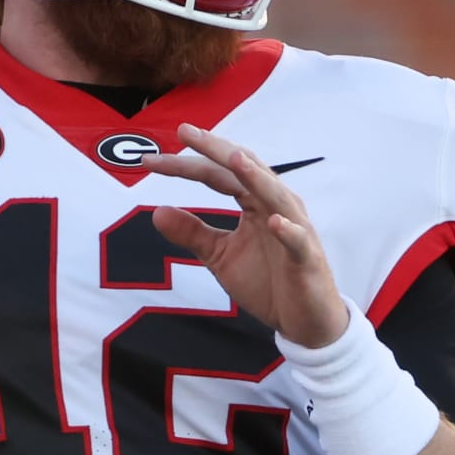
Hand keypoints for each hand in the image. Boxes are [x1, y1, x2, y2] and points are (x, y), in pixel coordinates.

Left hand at [143, 122, 348, 347]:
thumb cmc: (267, 282)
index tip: (148, 162)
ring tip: (233, 159)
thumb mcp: (220, 256)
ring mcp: (294, 229)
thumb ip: (193, 233)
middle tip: (184, 133)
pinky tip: (273, 222)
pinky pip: (297, 241)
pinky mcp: (306, 258)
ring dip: (255, 177)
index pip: (216, 175)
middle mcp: (275, 206)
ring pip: (275, 195)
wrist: (303, 322)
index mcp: (254, 203)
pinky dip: (286, 230)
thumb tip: (156, 212)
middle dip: (215, 150)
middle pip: (244, 170)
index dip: (184, 165)